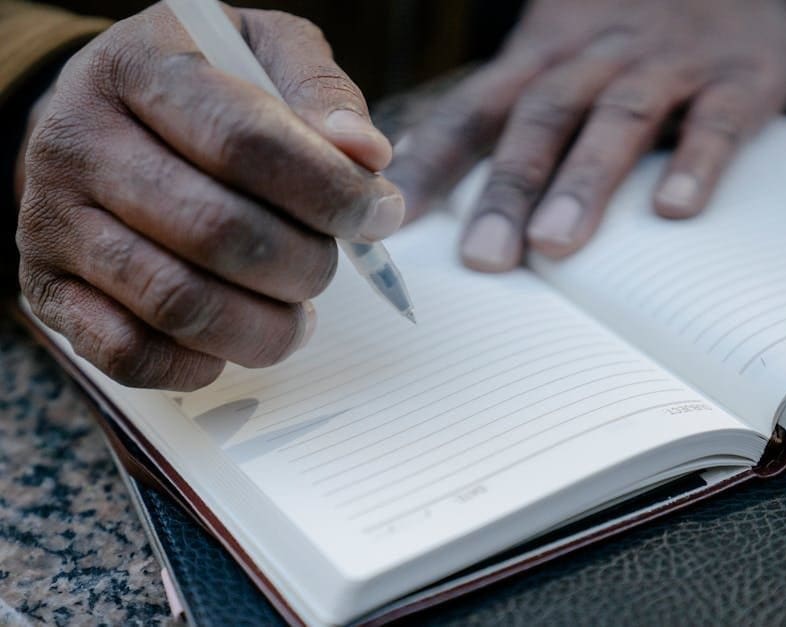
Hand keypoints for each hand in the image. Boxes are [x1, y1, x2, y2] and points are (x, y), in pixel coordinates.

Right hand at [16, 2, 402, 389]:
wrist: (98, 117)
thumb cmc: (199, 88)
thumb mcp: (261, 50)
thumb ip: (319, 90)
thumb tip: (367, 155)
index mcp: (139, 66)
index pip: (245, 141)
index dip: (330, 190)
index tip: (381, 215)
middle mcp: (78, 141)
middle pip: (217, 231)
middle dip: (305, 264)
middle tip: (329, 265)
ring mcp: (53, 221)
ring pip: (178, 303)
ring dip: (266, 326)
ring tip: (299, 314)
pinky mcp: (48, 287)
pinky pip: (128, 355)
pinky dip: (198, 364)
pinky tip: (235, 339)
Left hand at [387, 0, 785, 270]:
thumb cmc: (627, 32)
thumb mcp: (561, 51)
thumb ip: (510, 110)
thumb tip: (433, 178)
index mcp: (543, 56)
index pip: (475, 110)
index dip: (433, 163)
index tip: (396, 220)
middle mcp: (598, 56)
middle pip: (541, 118)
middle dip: (508, 189)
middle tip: (484, 259)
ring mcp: (668, 63)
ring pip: (617, 118)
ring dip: (584, 181)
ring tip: (554, 245)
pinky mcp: (739, 76)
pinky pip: (716, 119)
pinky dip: (696, 161)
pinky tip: (675, 209)